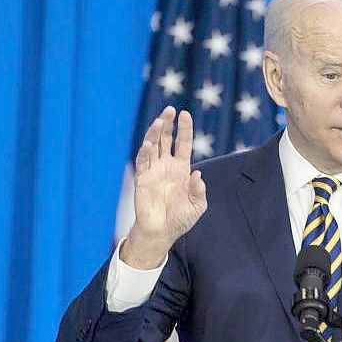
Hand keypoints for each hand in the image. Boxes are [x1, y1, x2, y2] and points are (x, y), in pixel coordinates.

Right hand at [120, 106, 206, 268]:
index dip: (184, 129)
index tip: (185, 113)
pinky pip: (143, 163)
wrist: (162, 232)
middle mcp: (166, 166)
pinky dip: (145, 152)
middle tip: (170, 109)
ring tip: (160, 121)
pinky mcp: (142, 180)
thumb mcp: (197, 206)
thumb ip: (199, 191)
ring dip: (155, 133)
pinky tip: (149, 143)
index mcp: (181, 169)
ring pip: (153, 146)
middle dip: (167, 124)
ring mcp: (153, 171)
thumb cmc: (180, 219)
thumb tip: (198, 175)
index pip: (183, 143)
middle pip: (166, 139)